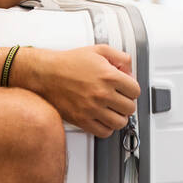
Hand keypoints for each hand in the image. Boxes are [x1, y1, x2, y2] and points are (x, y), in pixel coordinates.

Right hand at [19, 45, 139, 137]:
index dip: (132, 89)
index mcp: (109, 76)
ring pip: (120, 122)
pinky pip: (104, 132)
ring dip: (119, 116)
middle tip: (119, 98)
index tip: (126, 88)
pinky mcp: (82, 120)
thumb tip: (129, 71)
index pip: (135, 91)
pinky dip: (107, 127)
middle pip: (130, 108)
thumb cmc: (69, 62)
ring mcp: (92, 109)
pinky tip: (103, 118)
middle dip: (126, 102)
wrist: (46, 74)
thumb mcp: (99, 50)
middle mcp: (102, 94)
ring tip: (113, 109)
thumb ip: (120, 57)